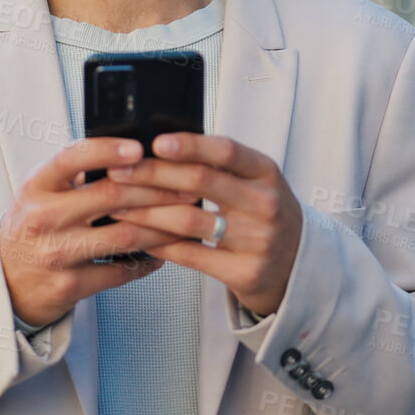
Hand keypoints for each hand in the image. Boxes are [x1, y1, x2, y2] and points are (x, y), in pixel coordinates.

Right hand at [0, 137, 204, 327]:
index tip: (139, 147)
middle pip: (110, 196)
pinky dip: (147, 262)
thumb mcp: (41, 193)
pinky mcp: (69, 285)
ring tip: (185, 219)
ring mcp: (56, 254)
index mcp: (36, 187)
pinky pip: (119, 272)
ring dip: (162, 228)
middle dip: (156, 189)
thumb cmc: (33, 227)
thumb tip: (132, 154)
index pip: (71, 158)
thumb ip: (75, 174)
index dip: (107, 150)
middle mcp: (43, 218)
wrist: (5, 280)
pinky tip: (162, 253)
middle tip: (188, 186)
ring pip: (123, 236)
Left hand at [101, 133, 302, 317]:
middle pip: (201, 182)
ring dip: (146, 211)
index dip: (190, 145)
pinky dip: (159, 243)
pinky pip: (191, 255)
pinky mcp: (245, 272)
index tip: (155, 142)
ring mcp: (258, 240)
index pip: (226, 151)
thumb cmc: (263, 215)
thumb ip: (220, 166)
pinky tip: (138, 235)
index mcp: (266, 173)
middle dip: (153, 175)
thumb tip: (161, 146)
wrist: (297, 266)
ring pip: (189, 221)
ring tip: (118, 205)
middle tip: (118, 171)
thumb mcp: (256, 183)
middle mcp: (266, 204)